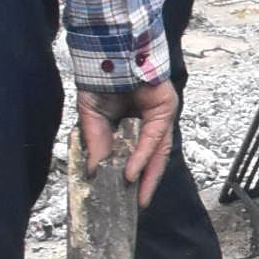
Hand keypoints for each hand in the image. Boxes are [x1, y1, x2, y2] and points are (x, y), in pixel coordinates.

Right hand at [79, 80, 179, 205]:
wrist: (110, 53)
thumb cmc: (102, 81)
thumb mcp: (92, 117)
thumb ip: (96, 143)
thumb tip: (94, 171)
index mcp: (133, 124)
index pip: (137, 154)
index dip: (132, 174)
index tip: (124, 195)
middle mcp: (150, 123)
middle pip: (153, 159)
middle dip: (145, 183)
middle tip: (137, 205)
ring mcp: (160, 117)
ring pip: (157, 152)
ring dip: (147, 176)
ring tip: (136, 196)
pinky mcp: (166, 110)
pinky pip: (153, 138)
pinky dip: (141, 156)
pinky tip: (131, 172)